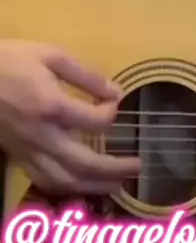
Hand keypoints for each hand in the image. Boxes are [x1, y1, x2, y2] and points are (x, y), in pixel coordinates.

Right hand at [0, 40, 140, 193]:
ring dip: (94, 186)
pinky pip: (44, 180)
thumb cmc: (12, 61)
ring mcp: (28, 150)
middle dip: (114, 168)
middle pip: (84, 162)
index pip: (95, 122)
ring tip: (116, 185)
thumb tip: (115, 91)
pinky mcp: (18, 156)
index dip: (112, 114)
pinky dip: (66, 187)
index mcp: (52, 106)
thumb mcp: (50, 54)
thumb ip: (85, 74)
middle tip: (137, 166)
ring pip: (64, 179)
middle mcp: (42, 135)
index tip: (117, 104)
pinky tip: (80, 185)